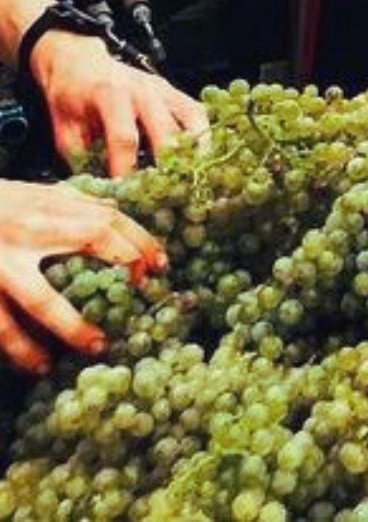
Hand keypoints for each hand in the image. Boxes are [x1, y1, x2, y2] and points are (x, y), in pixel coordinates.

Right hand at [0, 178, 164, 372]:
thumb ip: (71, 202)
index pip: (108, 218)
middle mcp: (30, 229)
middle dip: (125, 264)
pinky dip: (17, 349)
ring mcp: (0, 264)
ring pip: (40, 301)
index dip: (139, 241)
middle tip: (154, 286)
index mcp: (49, 206)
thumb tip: (113, 211)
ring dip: (70, 328)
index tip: (158, 268)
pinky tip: (35, 366)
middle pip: (90, 241)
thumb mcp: (33, 194)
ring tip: (94, 351)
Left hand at [30, 32, 208, 177]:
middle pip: (165, 130)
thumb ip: (81, 158)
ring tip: (193, 174)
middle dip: (167, 164)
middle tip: (164, 192)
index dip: (127, 168)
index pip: (124, 137)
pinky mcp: (173, 91)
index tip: (127, 194)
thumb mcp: (65, 129)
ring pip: (191, 117)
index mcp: (110, 95)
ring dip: (195, 148)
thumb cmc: (70, 98)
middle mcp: (142, 89)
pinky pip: (196, 112)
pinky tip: (201, 155)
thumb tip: (100, 189)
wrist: (80, 62)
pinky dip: (203, 133)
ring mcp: (162, 88)